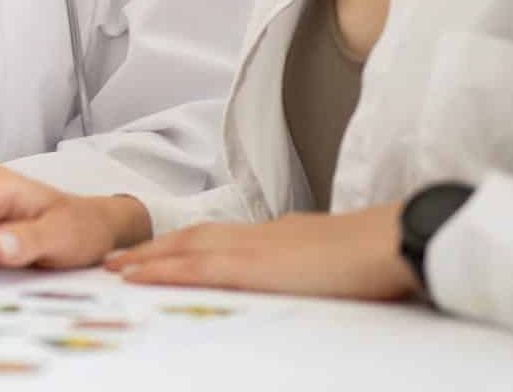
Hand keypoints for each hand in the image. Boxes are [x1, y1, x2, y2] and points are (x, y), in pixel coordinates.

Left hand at [105, 203, 418, 299]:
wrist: (397, 240)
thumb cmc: (381, 255)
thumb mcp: (337, 262)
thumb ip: (313, 266)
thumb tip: (304, 278)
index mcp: (280, 235)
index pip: (221, 237)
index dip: (186, 244)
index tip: (161, 252)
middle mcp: (260, 234)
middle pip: (194, 236)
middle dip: (155, 248)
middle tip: (120, 258)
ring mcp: (254, 247)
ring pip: (186, 247)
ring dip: (147, 256)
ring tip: (115, 267)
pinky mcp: (253, 266)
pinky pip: (196, 266)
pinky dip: (162, 268)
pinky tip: (137, 276)